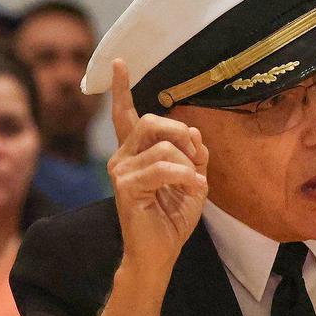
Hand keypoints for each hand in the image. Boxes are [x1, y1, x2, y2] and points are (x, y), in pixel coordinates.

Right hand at [107, 59, 208, 276]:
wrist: (159, 254)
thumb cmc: (172, 219)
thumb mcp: (192, 180)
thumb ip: (193, 154)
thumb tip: (193, 132)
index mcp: (135, 154)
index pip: (125, 115)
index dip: (121, 88)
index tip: (119, 62)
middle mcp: (122, 158)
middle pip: (151, 121)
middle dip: (181, 133)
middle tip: (196, 158)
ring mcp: (121, 172)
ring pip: (163, 146)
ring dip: (188, 165)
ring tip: (194, 185)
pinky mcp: (127, 188)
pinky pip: (164, 168)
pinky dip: (186, 178)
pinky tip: (194, 191)